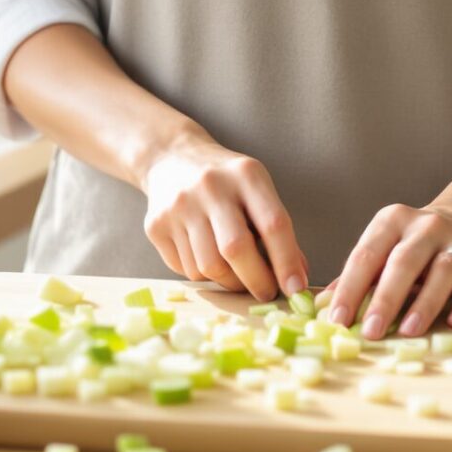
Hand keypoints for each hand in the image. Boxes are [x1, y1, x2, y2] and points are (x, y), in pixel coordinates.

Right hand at [137, 136, 307, 301]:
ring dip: (229, 282)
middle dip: (256, 281)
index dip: (286, 261)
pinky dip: (204, 275)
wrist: (171, 158)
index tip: (295, 290)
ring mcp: (179, 206)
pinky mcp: (155, 225)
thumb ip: (276, 229)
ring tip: (237, 276)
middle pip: (235, 249)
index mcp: (245, 175)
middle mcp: (210, 187)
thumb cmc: (227, 182)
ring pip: (208, 267)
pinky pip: (185, 269)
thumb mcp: (257, 190)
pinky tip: (208, 259)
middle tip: (266, 293)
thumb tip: (295, 278)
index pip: (272, 223)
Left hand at [321, 194, 451, 338]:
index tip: (337, 319)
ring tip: (408, 330)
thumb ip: (360, 274)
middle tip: (371, 330)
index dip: (350, 287)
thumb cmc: (422, 241)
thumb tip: (324, 305)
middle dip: (385, 298)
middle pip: (403, 262)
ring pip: (442, 270)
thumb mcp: (389, 245)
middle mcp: (427, 226)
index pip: (366, 254)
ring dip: (425, 302)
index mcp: (393, 220)